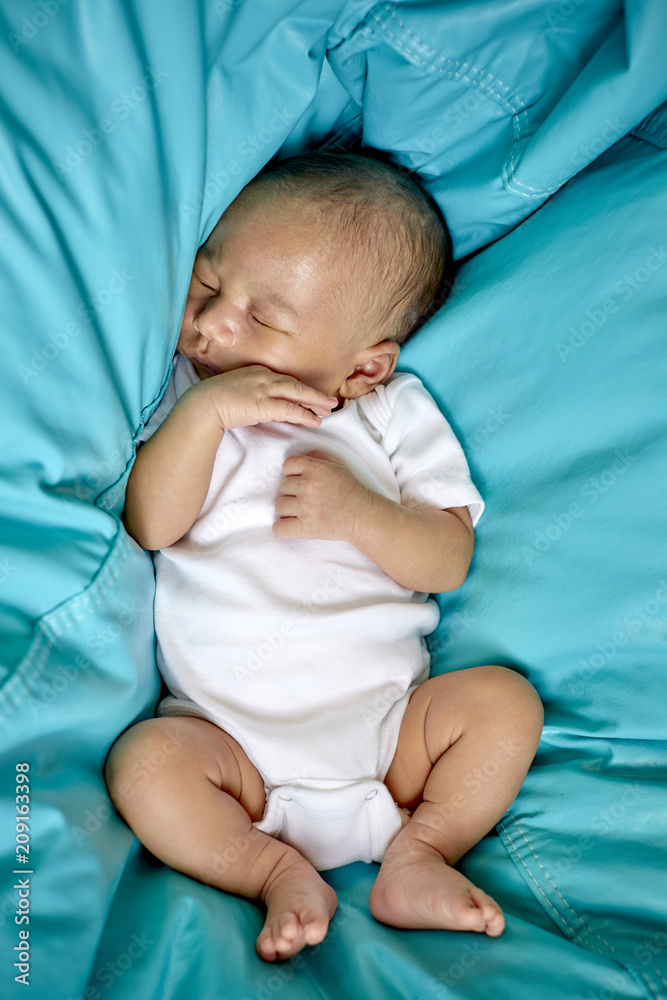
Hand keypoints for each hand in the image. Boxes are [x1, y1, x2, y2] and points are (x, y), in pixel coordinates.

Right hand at [198, 365, 337, 429]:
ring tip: (328, 410)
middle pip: (296, 384)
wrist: (203, 404)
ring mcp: (264, 388)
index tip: (312, 395)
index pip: (285, 380)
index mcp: (257, 370)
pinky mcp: (263, 404)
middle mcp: (264, 376)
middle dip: (315, 393)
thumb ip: (251, 393)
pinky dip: (305, 414)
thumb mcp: (236, 390)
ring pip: (297, 394)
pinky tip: (315, 420)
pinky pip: (290, 409)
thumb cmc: (214, 400)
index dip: (301, 388)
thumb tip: (260, 404)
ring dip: (315, 402)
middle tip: (330, 401)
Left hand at [273, 451, 372, 541]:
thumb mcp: (338, 467)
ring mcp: (306, 507)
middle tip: (307, 499)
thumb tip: (304, 456)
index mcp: (315, 468)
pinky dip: (282, 529)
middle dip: (292, 493)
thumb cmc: (352, 491)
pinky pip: (280, 528)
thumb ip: (318, 458)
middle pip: (283, 487)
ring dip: (288, 511)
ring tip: (302, 513)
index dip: (292, 474)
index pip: (288, 465)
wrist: (364, 516)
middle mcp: (308, 486)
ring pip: (279, 507)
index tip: (301, 481)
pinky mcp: (306, 527)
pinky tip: (292, 526)